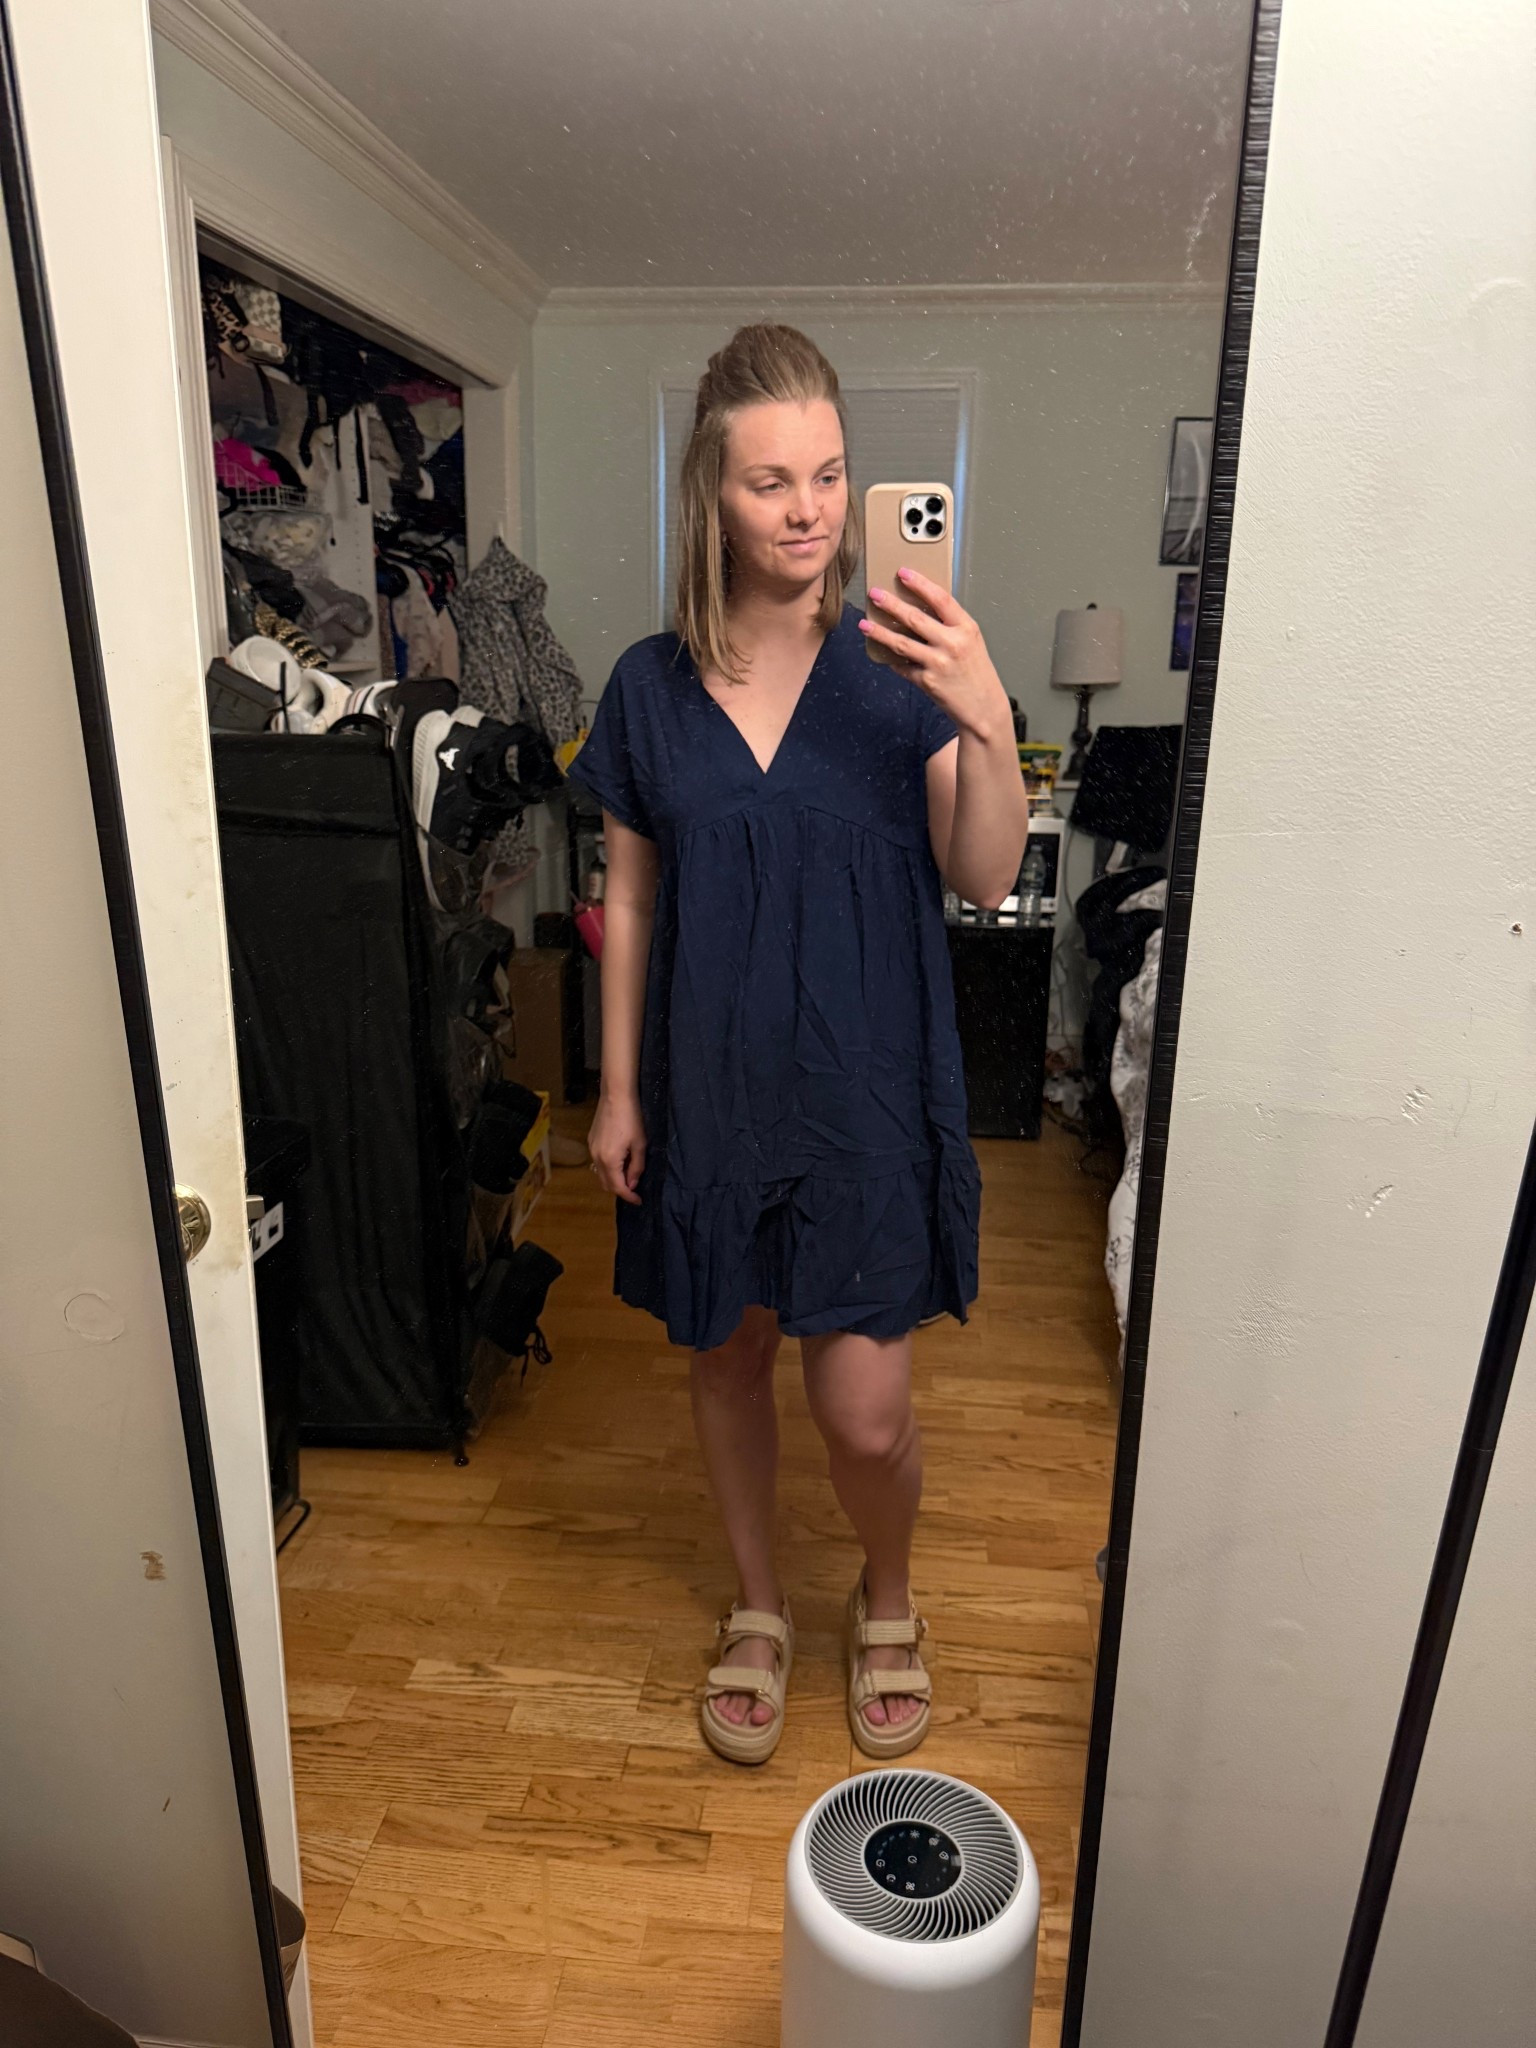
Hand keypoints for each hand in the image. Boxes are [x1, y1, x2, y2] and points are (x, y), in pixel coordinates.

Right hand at [589, 1090, 645, 1203]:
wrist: (616, 1096)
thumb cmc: (631, 1118)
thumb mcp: (640, 1144)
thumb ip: (636, 1167)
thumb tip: (632, 1184)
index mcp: (609, 1160)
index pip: (618, 1187)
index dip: (629, 1196)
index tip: (639, 1201)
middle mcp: (596, 1157)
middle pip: (606, 1184)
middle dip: (620, 1189)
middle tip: (635, 1188)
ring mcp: (591, 1149)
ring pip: (600, 1173)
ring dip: (614, 1178)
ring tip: (629, 1173)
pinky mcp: (591, 1141)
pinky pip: (598, 1162)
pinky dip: (608, 1167)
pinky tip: (620, 1159)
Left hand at [860, 569, 1011, 743]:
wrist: (984, 707)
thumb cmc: (977, 672)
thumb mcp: (971, 641)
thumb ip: (950, 624)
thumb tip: (921, 607)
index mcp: (966, 628)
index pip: (940, 599)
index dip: (920, 584)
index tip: (903, 573)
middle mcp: (952, 644)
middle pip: (915, 618)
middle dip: (891, 604)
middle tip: (874, 594)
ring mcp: (938, 663)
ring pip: (901, 643)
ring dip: (880, 632)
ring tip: (865, 624)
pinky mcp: (927, 681)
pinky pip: (902, 666)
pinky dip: (892, 660)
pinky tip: (881, 652)